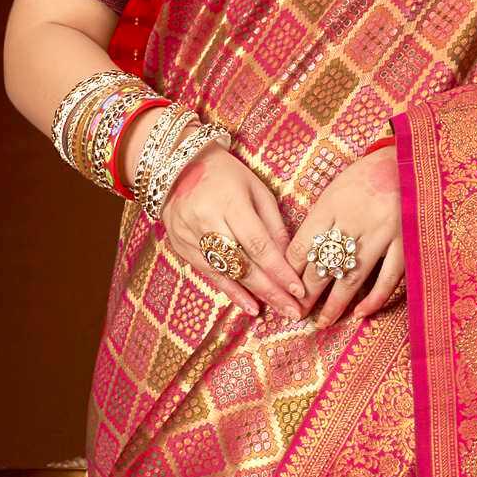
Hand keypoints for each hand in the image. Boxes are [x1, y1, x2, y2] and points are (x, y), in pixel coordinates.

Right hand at [158, 144, 307, 321]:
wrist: (177, 165)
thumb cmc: (227, 175)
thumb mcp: (257, 190)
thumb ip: (273, 224)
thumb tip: (290, 258)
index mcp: (230, 202)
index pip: (258, 244)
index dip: (279, 270)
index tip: (298, 290)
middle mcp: (207, 221)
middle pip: (243, 263)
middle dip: (272, 290)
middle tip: (294, 311)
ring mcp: (190, 236)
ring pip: (227, 272)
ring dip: (255, 294)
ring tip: (279, 310)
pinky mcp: (181, 247)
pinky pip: (209, 275)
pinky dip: (231, 292)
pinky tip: (250, 306)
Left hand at [287, 148, 403, 326]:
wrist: (406, 161)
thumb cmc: (366, 177)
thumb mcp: (334, 191)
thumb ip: (319, 221)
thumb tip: (299, 255)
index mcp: (331, 205)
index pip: (302, 246)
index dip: (289, 273)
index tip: (282, 291)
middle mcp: (354, 221)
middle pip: (323, 265)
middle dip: (306, 294)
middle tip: (295, 314)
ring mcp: (381, 234)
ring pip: (352, 277)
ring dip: (335, 303)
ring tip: (321, 322)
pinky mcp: (405, 242)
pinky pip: (388, 278)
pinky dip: (374, 298)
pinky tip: (360, 313)